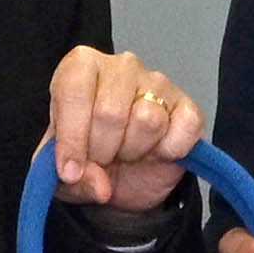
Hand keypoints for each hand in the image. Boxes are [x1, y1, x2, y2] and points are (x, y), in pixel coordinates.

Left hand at [47, 47, 201, 212]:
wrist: (126, 175)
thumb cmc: (89, 158)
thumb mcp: (65, 175)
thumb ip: (73, 180)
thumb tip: (100, 186)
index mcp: (80, 68)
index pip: (74, 92)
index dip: (71, 138)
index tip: (70, 171)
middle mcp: (121, 66)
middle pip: (110, 112)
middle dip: (102, 151)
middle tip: (101, 159)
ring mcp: (158, 82)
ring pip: (147, 120)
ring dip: (134, 151)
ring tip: (126, 152)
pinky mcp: (187, 105)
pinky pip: (183, 129)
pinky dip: (169, 152)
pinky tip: (156, 152)